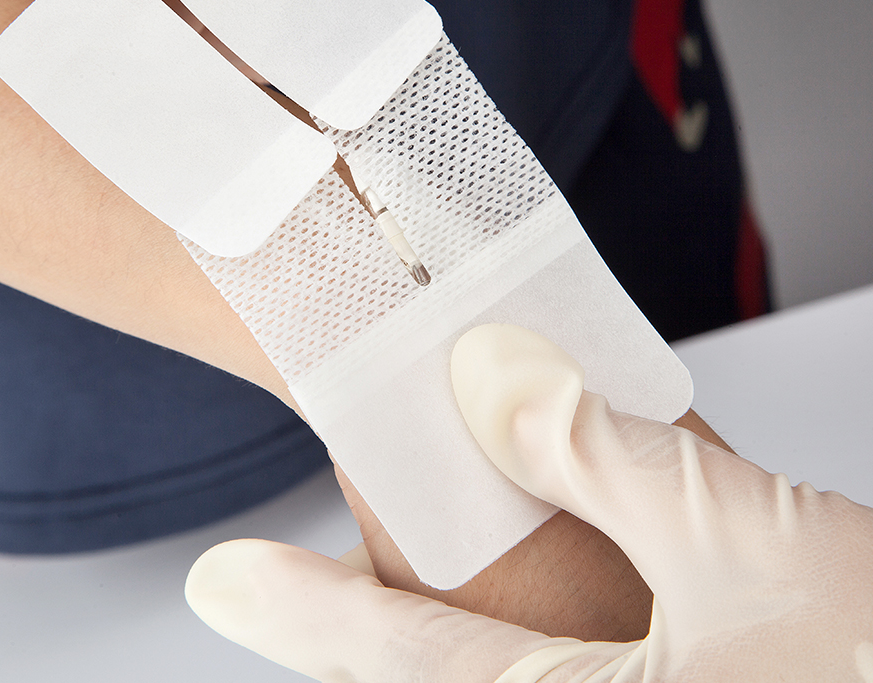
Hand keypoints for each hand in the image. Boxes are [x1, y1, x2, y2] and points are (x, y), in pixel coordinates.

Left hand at [185, 324, 872, 680]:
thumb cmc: (870, 653)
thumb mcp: (730, 533)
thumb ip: (595, 451)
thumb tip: (489, 376)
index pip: (401, 657)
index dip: (299, 615)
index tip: (222, 582)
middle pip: (428, 672)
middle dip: (357, 627)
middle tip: (291, 581)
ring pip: (485, 669)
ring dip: (423, 625)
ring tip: (383, 572)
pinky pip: (548, 667)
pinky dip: (507, 632)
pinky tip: (525, 589)